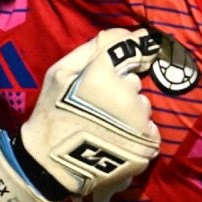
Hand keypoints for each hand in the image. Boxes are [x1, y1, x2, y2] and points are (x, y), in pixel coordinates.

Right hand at [0, 28, 161, 201]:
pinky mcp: (147, 147)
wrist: (50, 166)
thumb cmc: (51, 115)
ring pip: (143, 106)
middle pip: (134, 81)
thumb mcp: (58, 73)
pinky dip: (139, 133)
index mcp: (104, 76)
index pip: (130, 47)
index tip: (139, 42)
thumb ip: (89, 50)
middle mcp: (127, 97)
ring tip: (106, 125)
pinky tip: (118, 139)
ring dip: (130, 111)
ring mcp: (139, 124)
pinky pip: (151, 130)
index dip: (134, 44)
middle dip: (121, 86)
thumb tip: (117, 35)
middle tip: (98, 103)